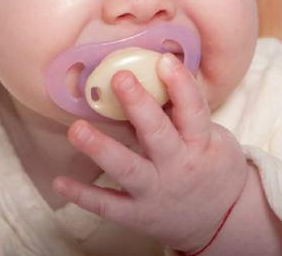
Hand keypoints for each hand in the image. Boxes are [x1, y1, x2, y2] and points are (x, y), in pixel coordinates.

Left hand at [53, 53, 248, 252]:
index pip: (193, 111)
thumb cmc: (211, 166)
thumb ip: (182, 113)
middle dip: (138, 106)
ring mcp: (156, 193)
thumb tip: (150, 74)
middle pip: (157, 135)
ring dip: (101, 149)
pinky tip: (59, 182)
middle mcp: (178, 168)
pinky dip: (83, 195)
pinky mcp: (138, 215)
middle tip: (120, 77)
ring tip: (76, 129)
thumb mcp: (211, 139)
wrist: (222, 220)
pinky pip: (108, 206)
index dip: (181, 85)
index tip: (164, 60)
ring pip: (128, 170)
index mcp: (200, 144)